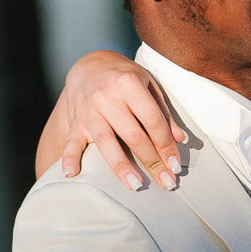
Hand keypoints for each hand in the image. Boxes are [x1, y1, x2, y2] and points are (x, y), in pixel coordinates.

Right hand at [59, 52, 185, 190]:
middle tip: (166, 182)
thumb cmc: (126, 77)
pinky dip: (69, 158)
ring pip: (105, 142)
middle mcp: (106, 97)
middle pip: (132, 135)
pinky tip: (72, 174)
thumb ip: (163, 113)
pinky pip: (71, 142)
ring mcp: (88, 110)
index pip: (152, 120)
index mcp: (128, 84)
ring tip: (135, 185)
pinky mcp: (75, 121)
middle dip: (151, 161)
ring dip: (121, 166)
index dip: (166, 144)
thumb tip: (180, 139)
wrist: (89, 66)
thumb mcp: (149, 86)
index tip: (175, 165)